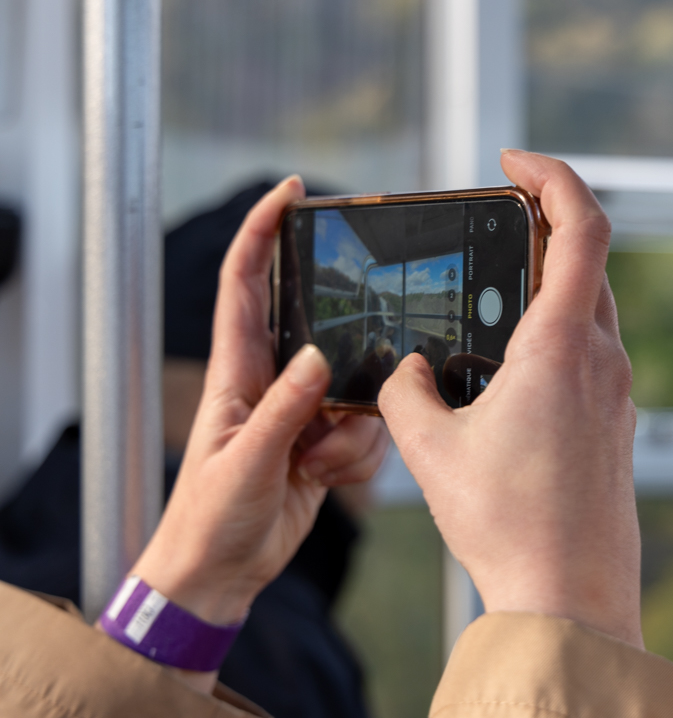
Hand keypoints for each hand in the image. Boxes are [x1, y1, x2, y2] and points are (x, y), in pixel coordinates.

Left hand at [128, 177, 389, 678]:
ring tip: (315, 462)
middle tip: (365, 345)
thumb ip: (285, 408)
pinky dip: (356, 458)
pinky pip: (366, 430)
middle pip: (322, 330)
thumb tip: (317, 357)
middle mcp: (272, 382)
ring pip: (356, 388)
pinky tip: (325, 479)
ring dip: (352, 428)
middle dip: (347, 339)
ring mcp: (302, 412)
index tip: (291, 192)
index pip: (245, 284)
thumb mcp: (248, 460)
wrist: (222, 574)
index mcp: (236, 372)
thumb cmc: (210, 516)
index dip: (262, 231)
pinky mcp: (325, 442)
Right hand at [379, 150, 641, 646]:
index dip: (552, 175)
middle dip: (543, 225)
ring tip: (493, 294)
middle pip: (588, 261)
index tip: (511, 162)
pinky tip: (511, 368)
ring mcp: (617, 393)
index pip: (582, 226)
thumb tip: (406, 374)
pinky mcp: (617, 424)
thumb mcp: (432, 451)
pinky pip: (590, 355)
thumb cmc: (510, 525)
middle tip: (496, 218)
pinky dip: (556, 335)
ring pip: (591, 310)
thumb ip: (406, 393)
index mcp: (563, 346)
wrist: (572, 598)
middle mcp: (602, 360)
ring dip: (549, 285)